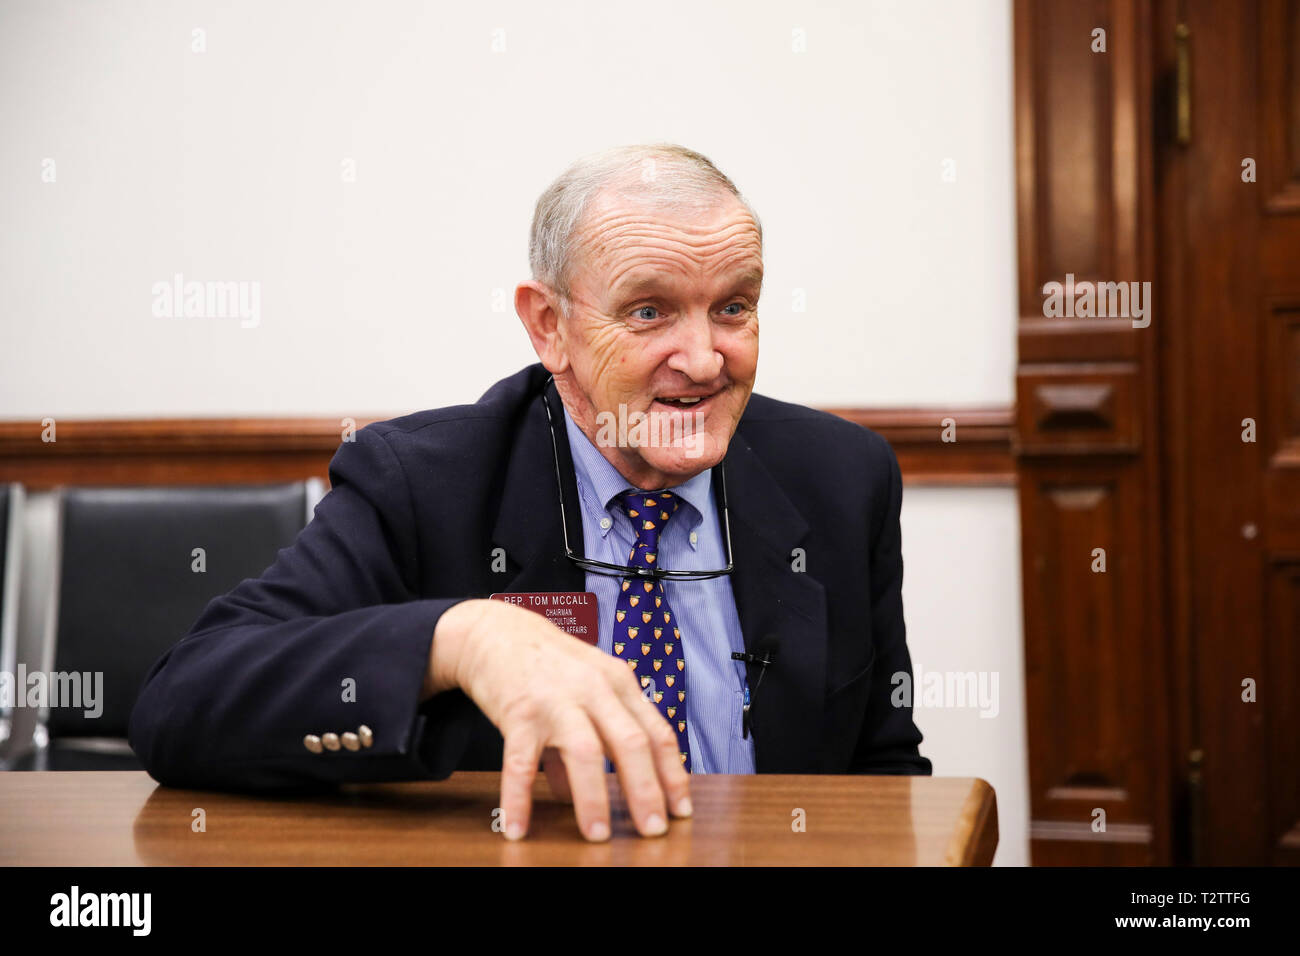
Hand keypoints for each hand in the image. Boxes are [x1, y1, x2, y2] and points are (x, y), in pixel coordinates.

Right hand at [425, 599, 692, 840]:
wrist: (495, 631)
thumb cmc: (547, 664)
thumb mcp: (582, 689)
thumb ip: (589, 737)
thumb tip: (574, 793)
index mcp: (618, 684)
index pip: (657, 732)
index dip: (673, 773)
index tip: (681, 809)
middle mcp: (594, 689)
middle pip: (630, 743)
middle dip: (646, 792)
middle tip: (653, 831)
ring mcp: (557, 700)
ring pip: (585, 752)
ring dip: (594, 798)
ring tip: (597, 836)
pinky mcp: (520, 711)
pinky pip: (521, 762)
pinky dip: (519, 799)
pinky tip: (518, 828)